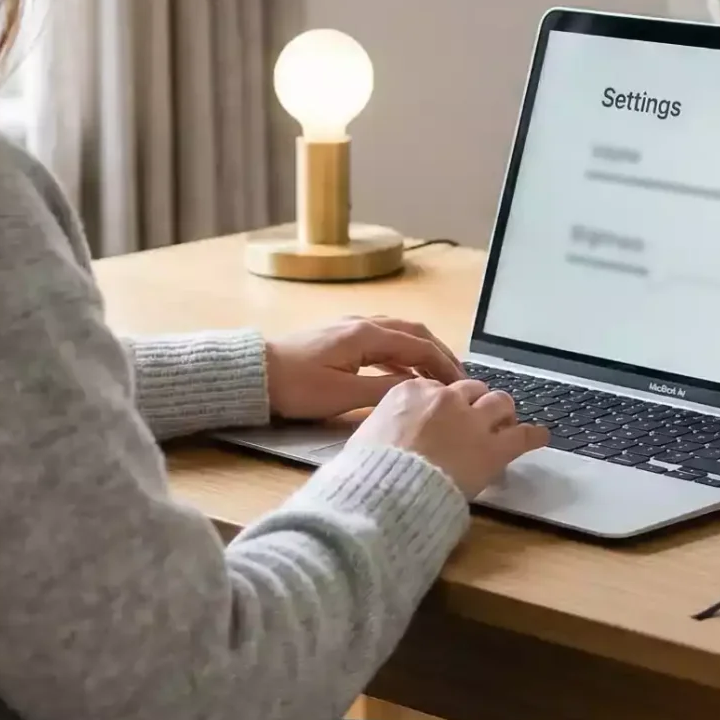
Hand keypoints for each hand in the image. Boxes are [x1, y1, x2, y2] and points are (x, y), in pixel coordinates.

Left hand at [264, 316, 464, 421]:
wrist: (256, 375)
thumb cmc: (297, 387)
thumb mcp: (343, 395)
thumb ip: (384, 391)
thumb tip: (419, 392)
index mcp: (367, 335)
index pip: (419, 345)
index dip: (445, 365)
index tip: (462, 386)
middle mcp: (363, 324)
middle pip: (413, 333)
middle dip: (440, 354)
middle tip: (459, 378)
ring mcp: (350, 329)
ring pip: (398, 335)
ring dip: (421, 354)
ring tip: (438, 378)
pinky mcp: (340, 339)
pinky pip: (382, 342)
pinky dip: (401, 357)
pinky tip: (404, 377)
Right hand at [350, 377, 548, 497]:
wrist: (389, 491)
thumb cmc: (370, 469)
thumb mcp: (366, 436)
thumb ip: (384, 425)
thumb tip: (384, 434)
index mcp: (411, 392)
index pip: (436, 387)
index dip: (443, 404)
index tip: (444, 417)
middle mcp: (445, 398)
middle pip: (471, 390)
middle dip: (475, 403)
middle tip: (477, 419)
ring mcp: (472, 420)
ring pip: (500, 403)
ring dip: (503, 413)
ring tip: (506, 423)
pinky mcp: (493, 447)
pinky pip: (523, 435)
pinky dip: (533, 436)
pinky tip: (541, 437)